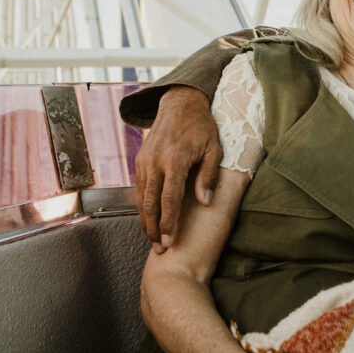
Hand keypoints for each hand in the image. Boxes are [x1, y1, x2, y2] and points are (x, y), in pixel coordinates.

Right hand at [134, 86, 221, 252]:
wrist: (179, 104)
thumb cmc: (201, 126)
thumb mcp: (213, 148)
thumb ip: (208, 176)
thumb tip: (204, 202)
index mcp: (175, 159)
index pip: (170, 199)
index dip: (169, 222)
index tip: (170, 240)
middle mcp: (155, 161)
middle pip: (151, 203)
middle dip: (154, 228)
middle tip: (159, 249)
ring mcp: (145, 161)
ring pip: (142, 197)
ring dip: (146, 220)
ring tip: (152, 239)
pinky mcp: (140, 160)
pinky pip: (140, 188)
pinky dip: (143, 206)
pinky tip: (148, 219)